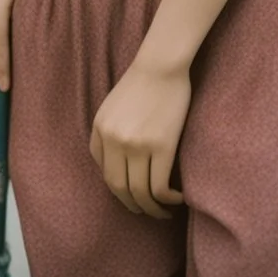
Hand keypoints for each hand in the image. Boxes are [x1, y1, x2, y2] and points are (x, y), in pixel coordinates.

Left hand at [89, 60, 189, 218]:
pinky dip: (167, 200)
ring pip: (140, 193)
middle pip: (118, 187)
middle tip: (144, 210)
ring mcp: (137, 144)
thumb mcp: (111, 106)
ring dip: (151, 209)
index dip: (118, 188)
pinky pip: (160, 187)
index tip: (131, 193)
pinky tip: (177, 198)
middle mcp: (114, 139)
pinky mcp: (161, 146)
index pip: (104, 172)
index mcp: (100, 128)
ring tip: (162, 211)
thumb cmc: (141, 82)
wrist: (161, 64)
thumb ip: (108, 131)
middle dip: (131, 205)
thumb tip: (114, 164)